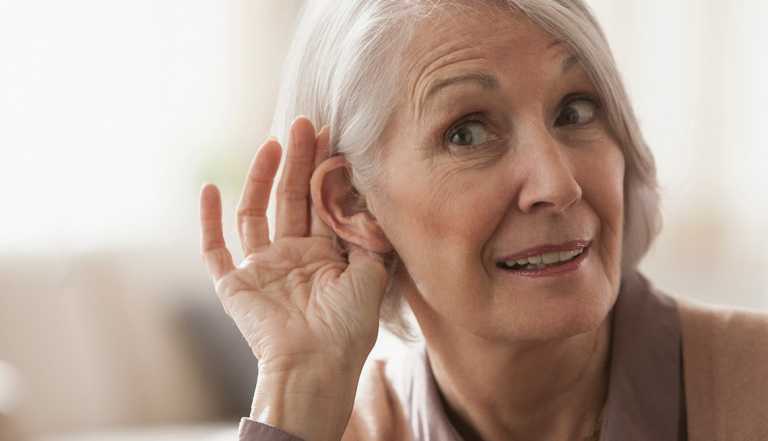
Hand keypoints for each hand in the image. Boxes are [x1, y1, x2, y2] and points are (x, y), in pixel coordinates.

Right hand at [199, 117, 389, 376]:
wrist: (316, 364)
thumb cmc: (348, 328)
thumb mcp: (372, 276)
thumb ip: (370, 238)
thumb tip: (373, 202)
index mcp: (324, 257)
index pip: (322, 204)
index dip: (326, 171)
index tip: (332, 136)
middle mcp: (291, 258)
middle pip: (292, 199)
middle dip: (299, 161)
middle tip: (306, 124)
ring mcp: (261, 270)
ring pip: (256, 213)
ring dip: (261, 178)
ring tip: (273, 143)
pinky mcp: (233, 285)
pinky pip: (214, 250)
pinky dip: (208, 221)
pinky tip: (209, 188)